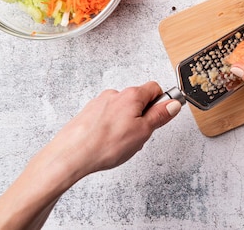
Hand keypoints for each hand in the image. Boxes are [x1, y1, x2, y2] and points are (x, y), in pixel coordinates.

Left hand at [0, 81, 181, 229]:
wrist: (70, 156)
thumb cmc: (105, 144)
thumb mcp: (143, 132)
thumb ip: (160, 115)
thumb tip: (173, 104)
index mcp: (131, 95)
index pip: (155, 88)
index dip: (161, 102)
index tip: (161, 117)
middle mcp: (114, 94)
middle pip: (139, 100)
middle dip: (143, 117)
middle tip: (140, 136)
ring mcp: (99, 103)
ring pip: (123, 110)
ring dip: (127, 123)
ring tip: (121, 143)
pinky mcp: (88, 114)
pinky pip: (108, 117)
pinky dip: (112, 128)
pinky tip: (108, 143)